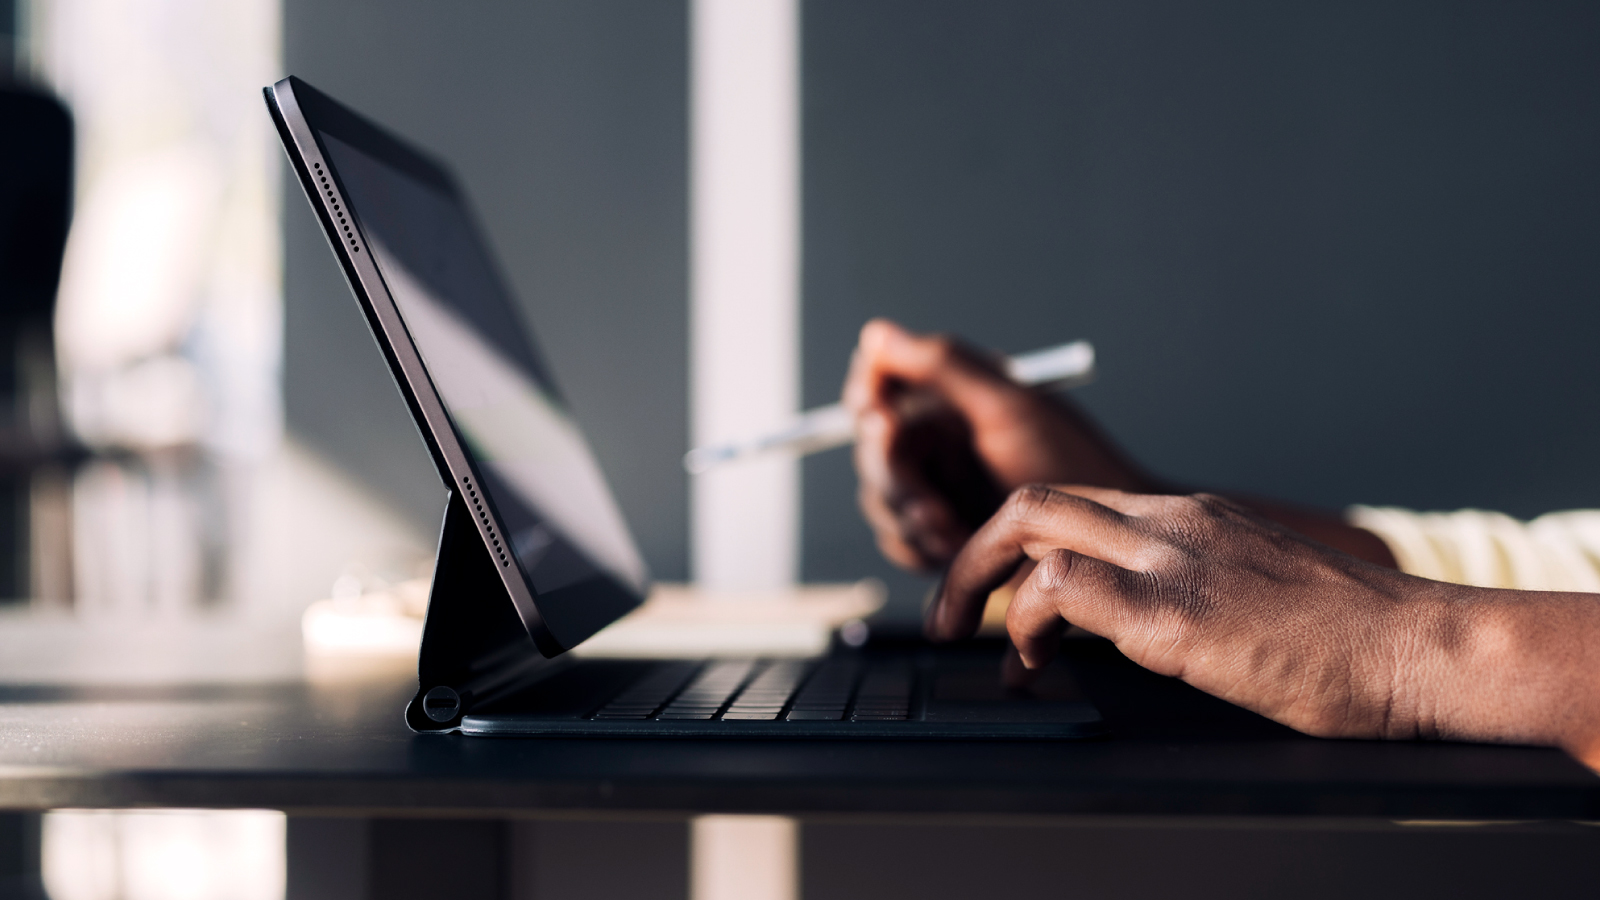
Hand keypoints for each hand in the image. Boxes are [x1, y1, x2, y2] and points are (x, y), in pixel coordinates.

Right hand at [843, 319, 1150, 571]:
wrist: (1106, 544)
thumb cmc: (1075, 466)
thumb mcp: (1010, 407)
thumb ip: (942, 366)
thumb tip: (877, 335)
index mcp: (952, 399)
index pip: (879, 388)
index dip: (869, 405)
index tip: (883, 420)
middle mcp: (939, 442)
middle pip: (873, 450)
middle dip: (895, 477)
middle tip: (926, 496)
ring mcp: (937, 490)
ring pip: (880, 500)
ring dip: (909, 518)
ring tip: (952, 528)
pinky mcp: (941, 537)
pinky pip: (898, 542)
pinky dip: (918, 548)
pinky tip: (955, 548)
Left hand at [928, 484, 1599, 760]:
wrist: (1420, 646)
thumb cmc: (1352, 636)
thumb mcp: (1255, 589)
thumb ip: (1192, 587)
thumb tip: (1138, 625)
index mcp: (1190, 516)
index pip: (1073, 503)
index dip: (1015, 545)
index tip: (992, 593)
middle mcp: (1172, 522)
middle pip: (1032, 501)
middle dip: (970, 555)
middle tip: (946, 617)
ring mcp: (1170, 558)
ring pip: (1032, 527)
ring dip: (980, 588)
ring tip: (980, 651)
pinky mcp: (1175, 612)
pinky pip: (1062, 589)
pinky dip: (1025, 622)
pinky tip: (1032, 666)